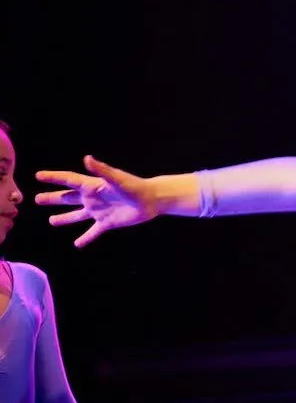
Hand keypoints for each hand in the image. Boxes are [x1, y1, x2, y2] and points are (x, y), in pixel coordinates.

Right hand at [35, 156, 160, 246]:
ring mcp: (99, 211)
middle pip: (67, 198)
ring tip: (51, 221)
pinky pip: (93, 232)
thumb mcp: (116, 178)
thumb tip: (86, 158)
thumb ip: (101, 170)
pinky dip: (85, 238)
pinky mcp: (108, 223)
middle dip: (53, 198)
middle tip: (36, 199)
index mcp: (92, 186)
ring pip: (77, 215)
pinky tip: (77, 244)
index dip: (54, 177)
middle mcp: (93, 198)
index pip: (68, 180)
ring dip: (64, 218)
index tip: (38, 175)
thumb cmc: (135, 186)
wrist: (152, 200)